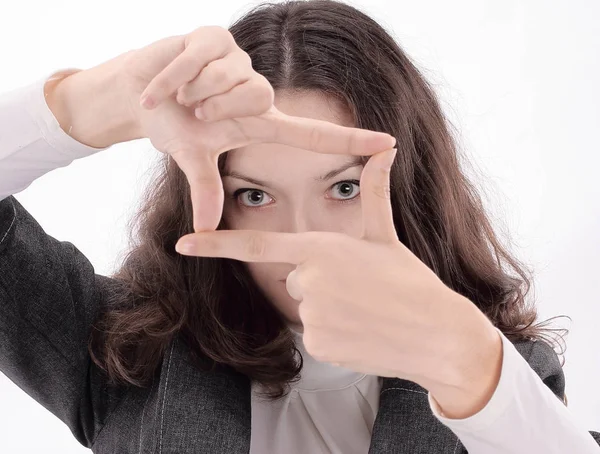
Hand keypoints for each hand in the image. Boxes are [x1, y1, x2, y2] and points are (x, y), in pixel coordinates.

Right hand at [120, 26, 395, 231]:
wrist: (138, 94)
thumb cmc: (174, 126)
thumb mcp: (193, 158)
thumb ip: (206, 189)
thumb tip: (207, 232)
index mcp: (262, 122)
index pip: (313, 134)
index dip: (351, 140)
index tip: (390, 144)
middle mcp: (258, 88)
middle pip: (259, 96)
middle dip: (217, 106)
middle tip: (195, 113)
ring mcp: (239, 59)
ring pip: (227, 76)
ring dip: (193, 93)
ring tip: (180, 96)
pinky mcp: (214, 36)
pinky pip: (196, 60)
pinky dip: (170, 81)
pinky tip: (159, 89)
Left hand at [173, 147, 502, 417]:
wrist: (435, 333)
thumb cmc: (410, 280)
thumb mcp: (386, 235)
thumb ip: (375, 192)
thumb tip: (387, 150)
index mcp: (319, 248)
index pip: (256, 244)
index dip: (215, 244)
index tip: (182, 244)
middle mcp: (308, 280)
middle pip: (295, 278)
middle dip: (320, 282)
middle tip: (358, 288)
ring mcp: (311, 314)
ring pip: (305, 307)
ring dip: (329, 309)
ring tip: (364, 309)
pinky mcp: (317, 344)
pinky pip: (314, 335)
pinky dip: (333, 334)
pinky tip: (361, 331)